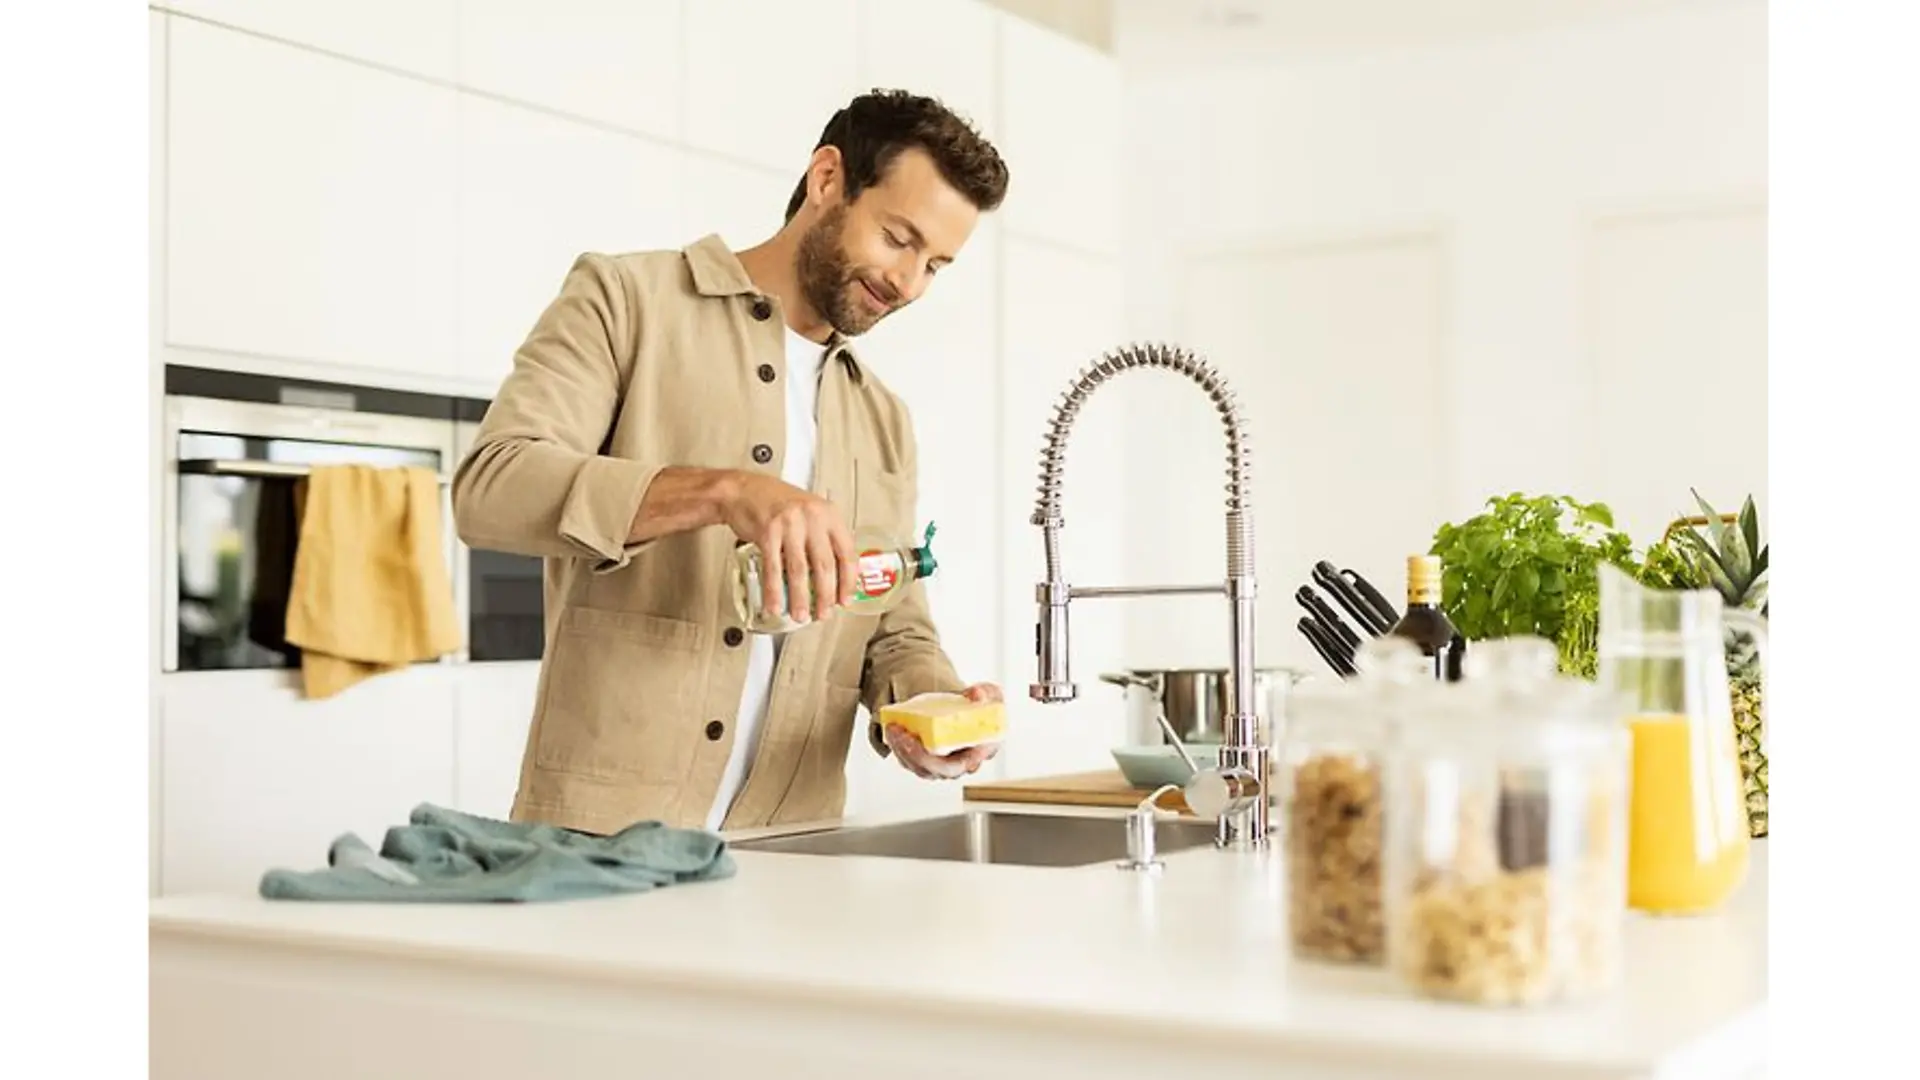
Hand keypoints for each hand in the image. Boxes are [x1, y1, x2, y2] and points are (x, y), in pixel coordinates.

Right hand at [720, 472, 857, 623]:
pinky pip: (773, 567)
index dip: (847, 581)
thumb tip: (834, 579)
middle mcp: (813, 517)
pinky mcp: (768, 531)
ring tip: (800, 614)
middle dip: (825, 595)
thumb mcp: (810, 515)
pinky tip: (775, 604)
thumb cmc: (778, 504)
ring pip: (799, 569)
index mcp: (829, 515)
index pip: (847, 553)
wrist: (743, 490)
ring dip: (800, 597)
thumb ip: (823, 541)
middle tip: (823, 613)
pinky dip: (774, 590)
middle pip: (824, 565)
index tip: (845, 600)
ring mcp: (790, 524)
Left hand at [884, 684, 1003, 779]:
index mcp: (982, 751)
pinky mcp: (925, 762)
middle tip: (906, 737)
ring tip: (894, 730)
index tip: (941, 744)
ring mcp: (943, 766)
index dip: (955, 759)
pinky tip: (892, 732)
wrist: (960, 708)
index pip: (971, 763)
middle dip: (921, 757)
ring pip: (922, 768)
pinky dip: (899, 748)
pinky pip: (910, 762)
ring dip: (905, 752)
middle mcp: (962, 764)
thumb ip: (986, 693)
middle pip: (942, 770)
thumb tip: (975, 695)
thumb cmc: (978, 705)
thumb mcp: (990, 693)